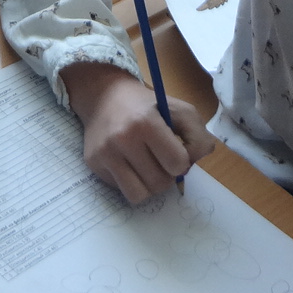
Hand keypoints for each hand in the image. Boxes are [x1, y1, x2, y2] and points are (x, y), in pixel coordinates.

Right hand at [61, 62, 215, 202]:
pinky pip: (120, 190)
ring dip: (148, 185)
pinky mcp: (93, 163)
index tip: (175, 151)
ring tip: (147, 168)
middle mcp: (122, 138)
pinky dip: (129, 182)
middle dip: (166, 176)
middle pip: (159, 184)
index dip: (182, 161)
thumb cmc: (148, 106)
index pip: (177, 164)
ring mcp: (105, 153)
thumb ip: (199, 137)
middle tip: (161, 160)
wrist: (104, 96)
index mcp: (146, 122)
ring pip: (138, 195)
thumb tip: (191, 165)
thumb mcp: (181, 110)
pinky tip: (128, 164)